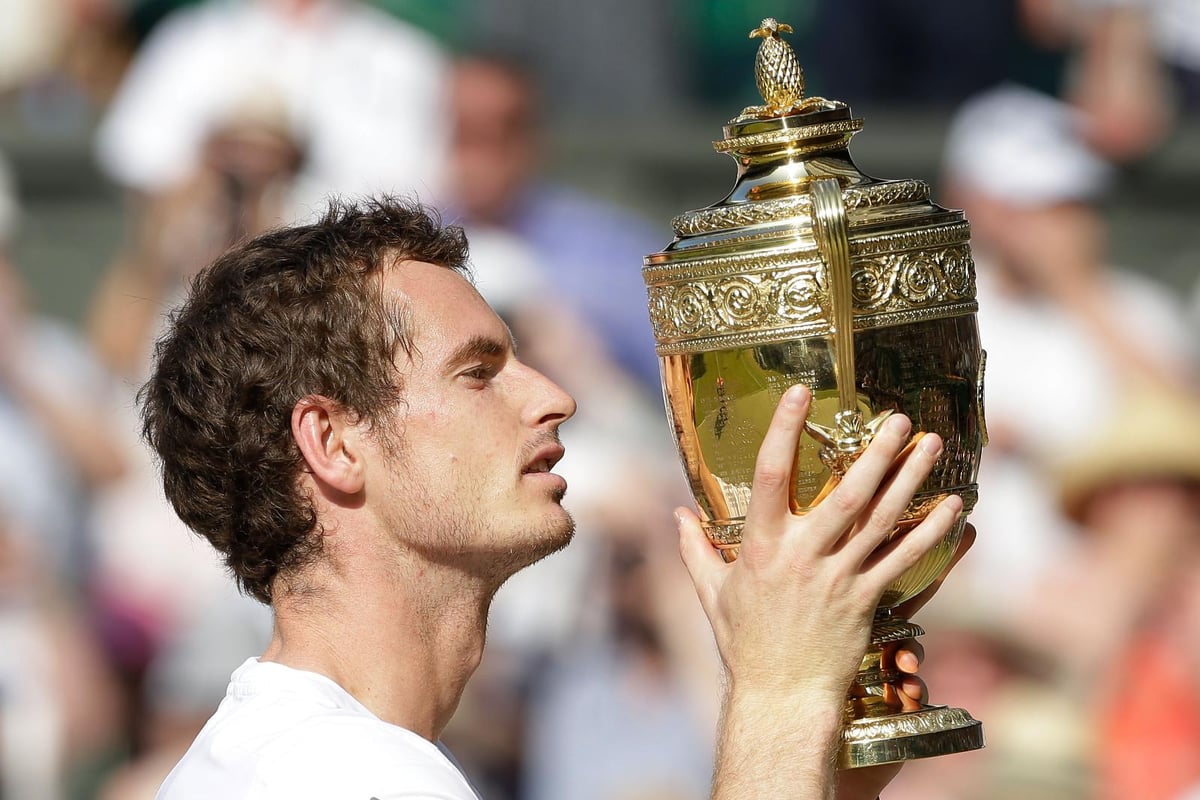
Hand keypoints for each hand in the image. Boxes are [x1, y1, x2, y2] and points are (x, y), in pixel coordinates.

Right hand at [678, 384, 965, 799]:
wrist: (782, 697)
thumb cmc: (745, 645)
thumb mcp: (712, 594)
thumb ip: (695, 550)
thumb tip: (676, 515)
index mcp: (762, 547)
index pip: (770, 475)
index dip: (784, 430)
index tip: (798, 393)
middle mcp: (803, 556)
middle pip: (846, 492)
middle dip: (875, 451)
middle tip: (898, 418)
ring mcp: (839, 578)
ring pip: (881, 519)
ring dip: (909, 478)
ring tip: (931, 444)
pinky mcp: (867, 600)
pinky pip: (904, 560)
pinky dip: (930, 533)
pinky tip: (952, 508)